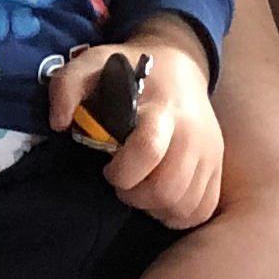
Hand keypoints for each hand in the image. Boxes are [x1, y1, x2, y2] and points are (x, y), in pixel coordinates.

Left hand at [54, 19, 221, 228]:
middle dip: (136, 196)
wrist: (181, 64)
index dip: (122, 172)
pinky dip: (179, 213)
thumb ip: (66, 87)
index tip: (109, 168)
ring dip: (156, 208)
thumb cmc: (130, 72)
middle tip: (124, 182)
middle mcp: (193, 134)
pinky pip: (202, 210)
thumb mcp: (91, 64)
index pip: (149, 150)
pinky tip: (162, 198)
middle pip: (167, 190)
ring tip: (142, 188)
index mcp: (162, 109)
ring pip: (184, 207)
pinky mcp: (218, 168)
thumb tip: (59, 123)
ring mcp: (210, 153)